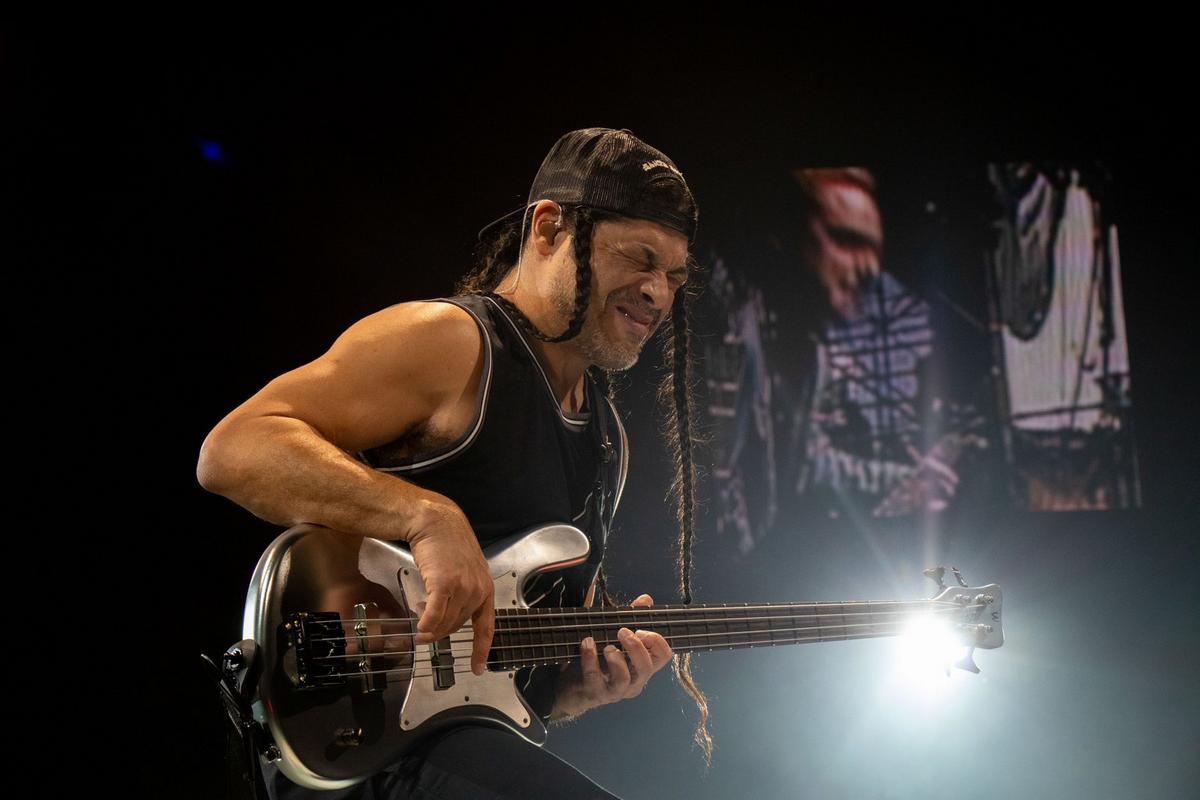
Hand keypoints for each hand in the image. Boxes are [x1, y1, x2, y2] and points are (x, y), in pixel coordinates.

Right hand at [406, 495, 494, 675]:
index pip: (487, 626)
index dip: (481, 649)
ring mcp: (463, 586)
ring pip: (445, 622)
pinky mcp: (445, 583)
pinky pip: (434, 615)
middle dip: (441, 631)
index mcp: (485, 587)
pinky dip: (425, 624)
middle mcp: (478, 589)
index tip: (477, 667)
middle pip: (458, 625)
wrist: (434, 521)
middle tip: (426, 631)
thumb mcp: (464, 568)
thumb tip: (448, 614)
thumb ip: (462, 590)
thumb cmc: (446, 542)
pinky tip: (419, 626)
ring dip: (430, 628)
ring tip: (420, 623)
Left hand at [551, 593, 673, 719]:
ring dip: (616, 658)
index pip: (663, 656)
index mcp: (640, 668)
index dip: (657, 641)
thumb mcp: (614, 638)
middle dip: (636, 646)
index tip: (640, 629)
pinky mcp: (593, 693)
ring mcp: (614, 690)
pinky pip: (594, 677)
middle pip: (646, 667)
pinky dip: (590, 657)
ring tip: (606, 646)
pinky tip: (587, 643)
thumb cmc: (597, 662)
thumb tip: (646, 599)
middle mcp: (632, 682)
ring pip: (623, 678)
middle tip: (622, 631)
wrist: (571, 689)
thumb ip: (630, 619)